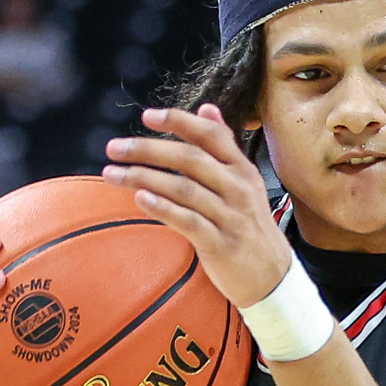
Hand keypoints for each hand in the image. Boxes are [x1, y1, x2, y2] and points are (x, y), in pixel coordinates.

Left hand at [102, 105, 297, 309]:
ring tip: (113, 174)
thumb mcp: (245, 182)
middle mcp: (237, 188)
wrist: (273, 277)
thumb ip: (224, 147)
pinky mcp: (220, 244)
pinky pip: (188, 222)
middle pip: (190, 159)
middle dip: (148, 150)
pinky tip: (140, 200)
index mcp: (241, 169)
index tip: (147, 116)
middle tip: (114, 148)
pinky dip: (163, 209)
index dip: (179, 122)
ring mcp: (230, 216)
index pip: (210, 135)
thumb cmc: (250, 226)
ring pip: (184, 189)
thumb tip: (206, 108)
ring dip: (144, 178)